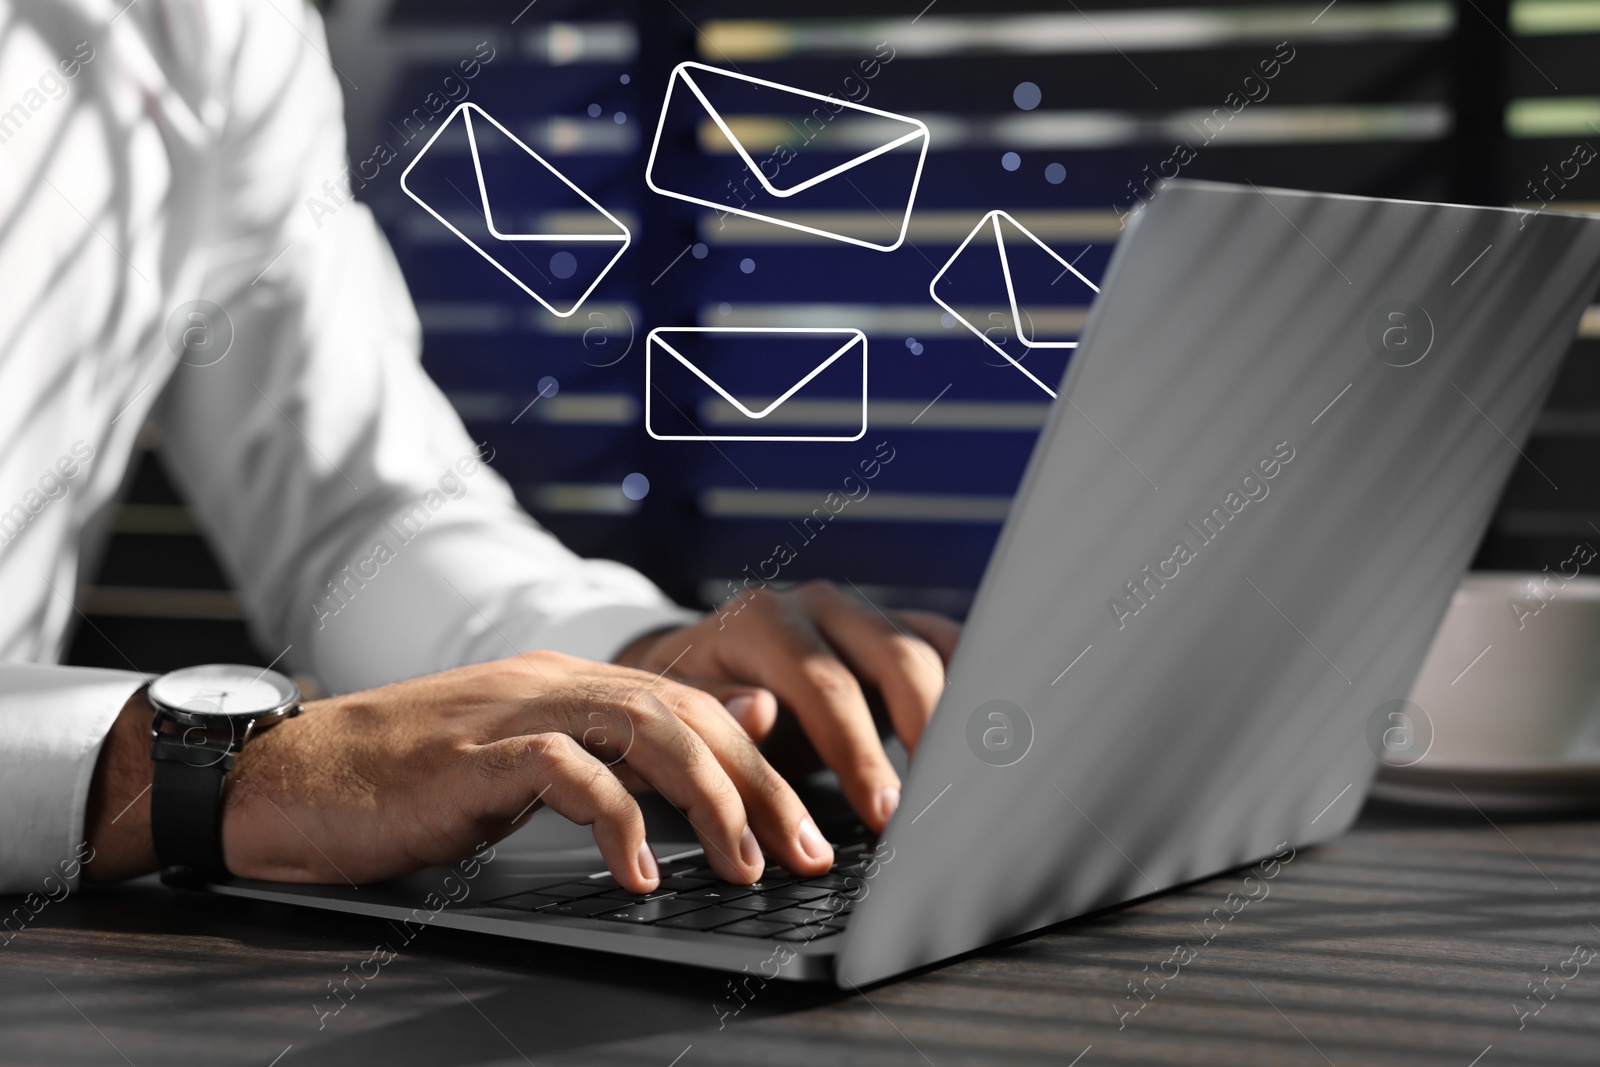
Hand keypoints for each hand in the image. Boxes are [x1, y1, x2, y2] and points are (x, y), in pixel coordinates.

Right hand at [87, 653, 839, 891]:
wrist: (289, 776)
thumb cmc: (407, 783)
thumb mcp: (529, 760)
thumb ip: (624, 745)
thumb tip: (736, 724)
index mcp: (568, 685)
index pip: (690, 705)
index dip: (758, 760)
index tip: (807, 822)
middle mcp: (550, 685)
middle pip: (685, 713)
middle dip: (758, 783)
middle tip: (806, 848)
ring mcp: (512, 714)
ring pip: (644, 729)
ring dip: (709, 798)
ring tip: (744, 863)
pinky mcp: (470, 758)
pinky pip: (566, 774)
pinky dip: (614, 819)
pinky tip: (637, 871)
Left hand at [615, 580, 959, 832]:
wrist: (699, 668)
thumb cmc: (695, 704)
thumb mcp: (688, 716)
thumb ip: (720, 717)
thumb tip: (760, 712)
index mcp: (763, 621)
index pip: (825, 685)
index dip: (861, 753)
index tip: (885, 813)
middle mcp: (817, 605)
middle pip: (893, 659)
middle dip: (923, 735)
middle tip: (937, 801)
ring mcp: (860, 611)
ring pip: (928, 650)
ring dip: (955, 713)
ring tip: (972, 774)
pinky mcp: (893, 625)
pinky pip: (946, 644)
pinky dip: (971, 682)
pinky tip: (987, 728)